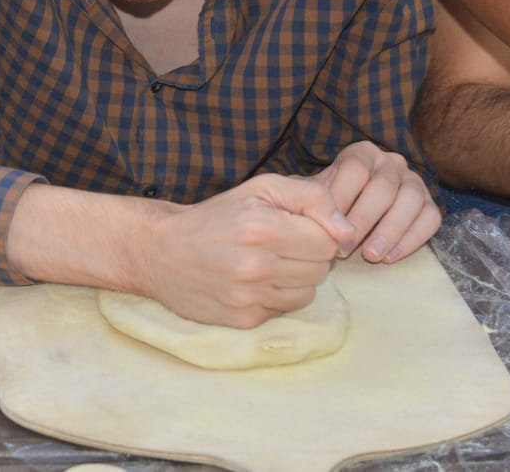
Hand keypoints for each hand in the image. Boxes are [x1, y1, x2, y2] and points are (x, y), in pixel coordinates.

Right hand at [136, 174, 354, 327]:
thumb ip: (312, 198)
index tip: (297, 228)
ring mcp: (248, 297)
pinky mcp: (242, 321)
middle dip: (308, 256)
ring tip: (267, 264)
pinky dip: (275, 298)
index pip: (328, 241)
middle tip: (281, 245)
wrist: (161, 251)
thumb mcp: (261, 188)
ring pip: (307, 294)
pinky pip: (284, 312)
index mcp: (263, 227)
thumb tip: (348, 231)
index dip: (317, 232)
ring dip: (295, 279)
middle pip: (321, 269)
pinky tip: (253, 283)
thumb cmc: (218, 216)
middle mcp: (256, 265)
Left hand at [308, 141, 440, 263]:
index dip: (342, 197)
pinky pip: (430, 218)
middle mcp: (391, 162)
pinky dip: (412, 239)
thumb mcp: (315, 194)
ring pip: (410, 200)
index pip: (355, 168)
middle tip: (344, 249)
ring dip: (390, 230)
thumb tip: (305, 210)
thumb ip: (309, 198)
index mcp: (362, 153)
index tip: (328, 226)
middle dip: (363, 220)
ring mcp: (414, 181)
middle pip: (383, 187)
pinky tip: (391, 257)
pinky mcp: (430, 204)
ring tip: (371, 256)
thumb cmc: (331, 204)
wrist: (351, 215)